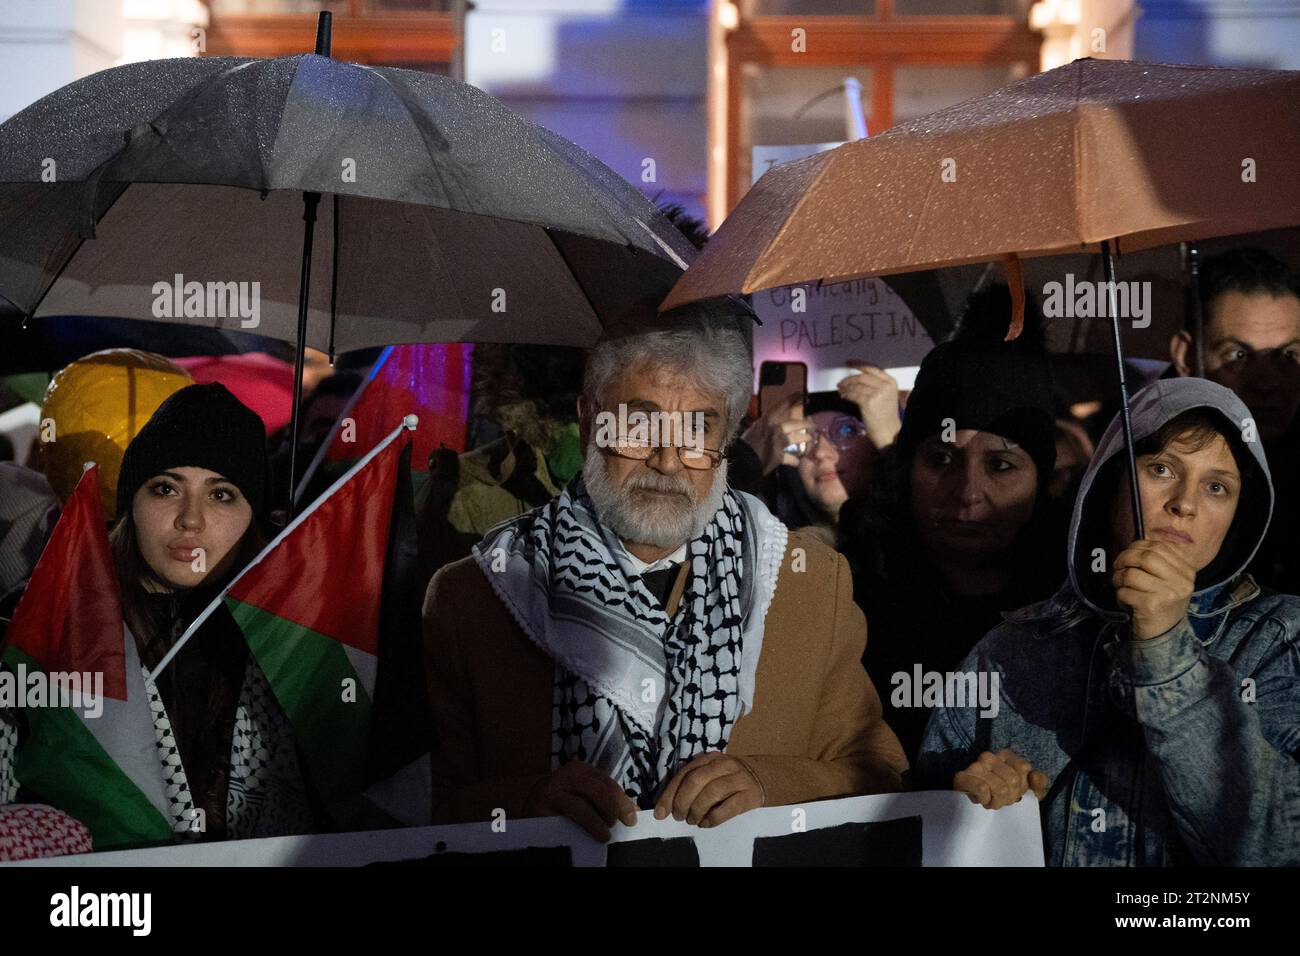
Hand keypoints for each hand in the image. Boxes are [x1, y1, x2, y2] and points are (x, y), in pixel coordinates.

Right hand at [523, 760, 637, 841]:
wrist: (529, 821)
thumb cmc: (562, 811)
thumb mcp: (585, 800)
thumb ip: (605, 802)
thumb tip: (633, 812)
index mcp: (578, 770)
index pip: (606, 782)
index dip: (622, 801)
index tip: (631, 820)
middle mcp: (564, 775)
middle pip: (597, 790)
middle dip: (611, 810)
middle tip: (612, 826)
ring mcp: (550, 790)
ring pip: (581, 806)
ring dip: (597, 823)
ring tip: (603, 835)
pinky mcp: (539, 808)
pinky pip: (564, 820)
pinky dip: (582, 828)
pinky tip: (589, 835)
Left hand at [653, 751, 763, 827]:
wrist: (762, 779)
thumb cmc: (727, 780)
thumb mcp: (709, 774)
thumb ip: (690, 784)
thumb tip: (665, 807)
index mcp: (709, 758)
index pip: (684, 774)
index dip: (670, 794)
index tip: (660, 813)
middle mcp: (724, 764)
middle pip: (696, 780)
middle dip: (682, 802)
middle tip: (678, 817)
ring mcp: (738, 779)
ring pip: (712, 792)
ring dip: (696, 810)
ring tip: (692, 821)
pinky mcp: (749, 796)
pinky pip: (727, 808)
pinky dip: (712, 819)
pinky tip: (706, 824)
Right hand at [740, 396, 809, 475]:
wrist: (740, 461)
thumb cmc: (743, 445)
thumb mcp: (751, 430)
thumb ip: (762, 426)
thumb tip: (766, 423)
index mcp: (765, 420)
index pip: (780, 407)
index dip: (792, 400)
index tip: (801, 394)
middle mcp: (773, 428)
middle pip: (794, 423)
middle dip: (806, 423)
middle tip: (813, 424)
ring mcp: (777, 442)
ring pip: (796, 438)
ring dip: (805, 438)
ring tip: (811, 439)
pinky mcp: (778, 455)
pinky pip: (790, 458)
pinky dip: (794, 460)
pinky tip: (798, 462)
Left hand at [838, 364, 899, 448]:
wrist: (888, 431)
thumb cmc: (885, 414)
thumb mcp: (886, 395)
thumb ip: (876, 384)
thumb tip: (856, 376)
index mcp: (890, 381)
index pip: (872, 368)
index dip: (858, 364)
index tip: (848, 362)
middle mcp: (885, 386)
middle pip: (862, 377)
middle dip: (849, 379)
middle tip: (840, 382)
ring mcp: (877, 394)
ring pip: (856, 386)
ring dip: (846, 387)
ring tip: (841, 390)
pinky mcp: (868, 402)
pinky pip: (853, 395)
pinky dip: (846, 395)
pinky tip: (843, 396)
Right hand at [953, 749, 1048, 808]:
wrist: (975, 802)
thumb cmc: (1003, 793)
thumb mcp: (1026, 789)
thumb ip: (1039, 782)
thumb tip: (1034, 776)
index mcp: (1005, 755)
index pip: (1024, 768)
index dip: (1022, 785)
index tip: (1015, 791)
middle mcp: (989, 756)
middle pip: (1012, 780)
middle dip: (1010, 796)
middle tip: (1002, 799)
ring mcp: (975, 766)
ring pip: (999, 787)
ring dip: (998, 801)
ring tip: (992, 800)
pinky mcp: (962, 777)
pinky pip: (982, 789)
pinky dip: (985, 799)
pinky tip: (982, 800)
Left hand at [1112, 538, 1195, 640]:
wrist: (1165, 635)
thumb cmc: (1161, 603)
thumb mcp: (1167, 580)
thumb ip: (1155, 562)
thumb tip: (1131, 547)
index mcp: (1186, 571)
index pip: (1158, 547)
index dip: (1136, 547)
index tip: (1127, 555)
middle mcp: (1181, 581)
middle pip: (1145, 557)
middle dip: (1124, 559)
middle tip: (1117, 567)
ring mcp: (1168, 594)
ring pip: (1131, 574)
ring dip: (1118, 579)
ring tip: (1121, 587)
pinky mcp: (1152, 606)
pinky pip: (1125, 592)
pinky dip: (1120, 596)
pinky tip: (1126, 602)